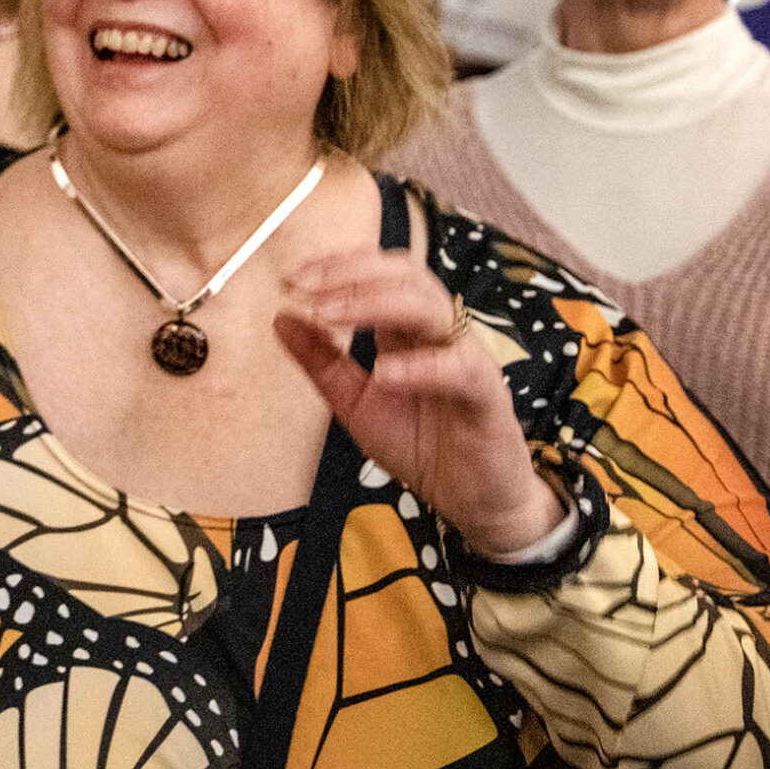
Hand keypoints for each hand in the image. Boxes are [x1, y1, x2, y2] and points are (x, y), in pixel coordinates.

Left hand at [276, 248, 564, 559]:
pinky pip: (460, 369)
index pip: (380, 274)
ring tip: (330, 316)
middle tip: (306, 287)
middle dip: (351, 275)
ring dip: (375, 305)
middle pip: (406, 277)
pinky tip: (384, 372)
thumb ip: (321, 361)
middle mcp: (439, 335)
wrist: (472, 501)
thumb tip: (281, 318)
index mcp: (408, 331)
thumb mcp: (354, 402)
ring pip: (431, 309)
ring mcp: (466, 361)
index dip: (338, 267)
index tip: (294, 278)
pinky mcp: (488, 397)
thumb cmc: (421, 446)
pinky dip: (420, 367)